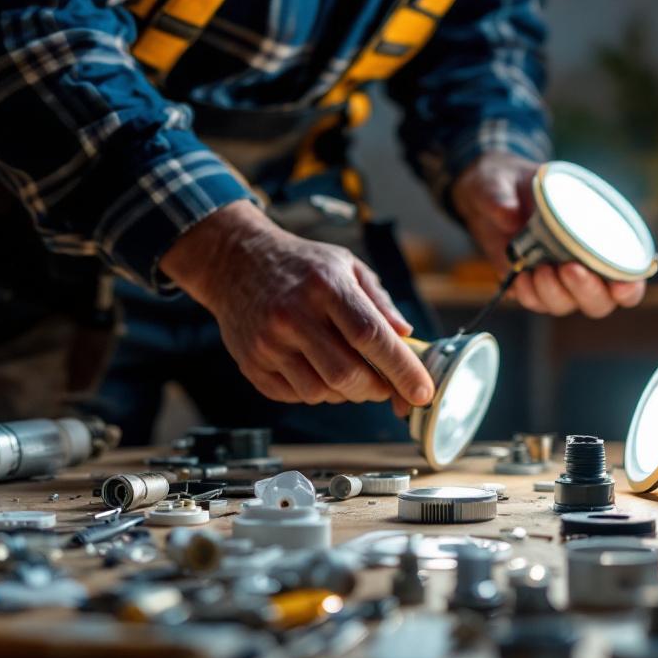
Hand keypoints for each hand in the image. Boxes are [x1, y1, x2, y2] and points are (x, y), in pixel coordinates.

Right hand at [162, 201, 433, 413]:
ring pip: (321, 392)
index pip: (371, 337)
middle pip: (348, 374)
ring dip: (346, 393)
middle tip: (385, 385)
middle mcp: (293, 314)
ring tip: (348, 371)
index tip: (423, 392)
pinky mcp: (251, 362)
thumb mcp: (346, 265)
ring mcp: (268, 342)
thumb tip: (407, 338)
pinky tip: (316, 368)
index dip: (402, 369)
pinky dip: (316, 392)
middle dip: (377, 389)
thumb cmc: (301, 264)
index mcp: (326, 286)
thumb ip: (380, 302)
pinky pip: (295, 396)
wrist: (234, 261)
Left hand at [451, 152, 646, 317]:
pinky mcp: (531, 286)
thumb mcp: (503, 178)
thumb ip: (503, 195)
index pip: (628, 273)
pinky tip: (521, 276)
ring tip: (539, 269)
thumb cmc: (510, 181)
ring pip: (567, 305)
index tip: (622, 283)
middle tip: (569, 268)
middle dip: (587, 291)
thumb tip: (509, 215)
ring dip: (555, 294)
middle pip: (599, 301)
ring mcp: (557, 279)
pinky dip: (529, 295)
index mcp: (598, 234)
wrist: (484, 195)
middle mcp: (582, 263)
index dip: (630, 286)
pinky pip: (536, 302)